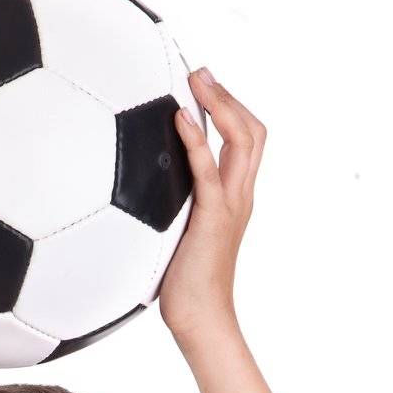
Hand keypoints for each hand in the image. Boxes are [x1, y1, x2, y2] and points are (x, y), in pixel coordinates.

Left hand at [158, 67, 266, 345]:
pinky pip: (209, 170)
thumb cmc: (184, 286)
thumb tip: (139, 193)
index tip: (204, 88)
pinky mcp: (213, 218)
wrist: (199, 319)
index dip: (232, 110)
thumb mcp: (177, 237)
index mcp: (234, 199)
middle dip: (230, 96)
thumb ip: (171, 210)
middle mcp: (239, 196)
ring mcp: (230, 205)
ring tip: (197, 79)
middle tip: (200, 72)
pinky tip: (179, 118)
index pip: (248, 143)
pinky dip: (197, 139)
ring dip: (221, 103)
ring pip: (244, 140)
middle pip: (254, 132)